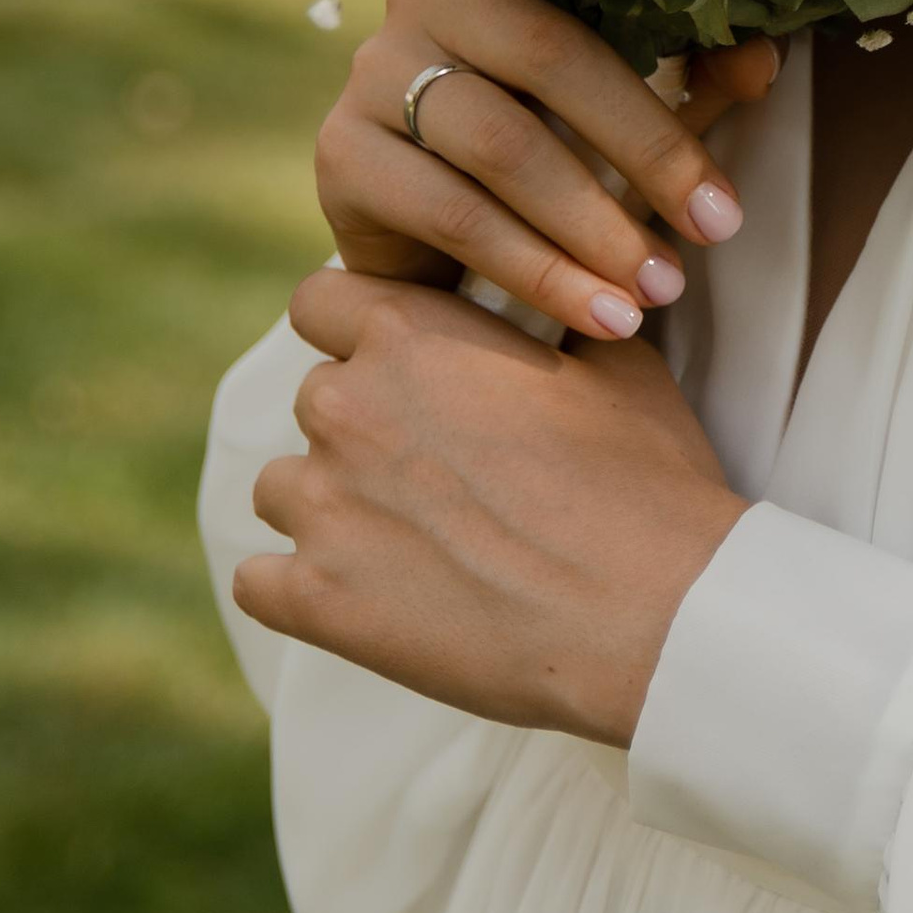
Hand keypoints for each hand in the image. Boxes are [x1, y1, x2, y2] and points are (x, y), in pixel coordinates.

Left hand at [234, 266, 748, 745]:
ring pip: (284, 488)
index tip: (399, 361)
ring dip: (333, 504)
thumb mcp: (619, 363)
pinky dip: (301, 588)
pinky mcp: (315, 600)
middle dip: (364, 424)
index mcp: (413, 335)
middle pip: (316, 397)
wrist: (653, 614)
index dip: (357, 328)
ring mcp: (323, 507)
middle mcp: (348, 407)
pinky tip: (367, 595)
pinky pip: (259, 582)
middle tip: (439, 467)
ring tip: (415, 539)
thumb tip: (558, 298)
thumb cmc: (646, 483)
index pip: (320, 300)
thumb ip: (554, 320)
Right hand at [315, 0, 784, 341]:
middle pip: (546, 53)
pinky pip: (456, 216)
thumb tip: (762, 61)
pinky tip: (604, 314)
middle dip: (647, 145)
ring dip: (597, 226)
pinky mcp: (345, 159)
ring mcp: (374, 75)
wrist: (432, 240)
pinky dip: (542, 273)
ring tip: (666, 287)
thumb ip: (693, 71)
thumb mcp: (627, 102)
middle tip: (718, 224)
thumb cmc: (550, 139)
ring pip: (504, 145)